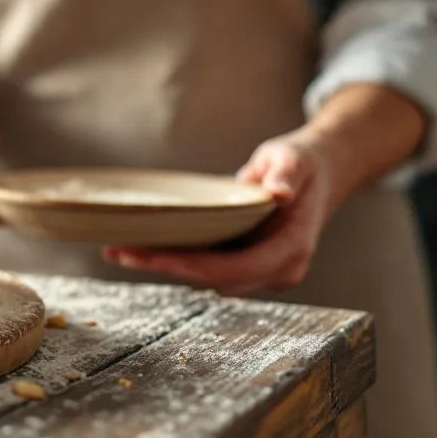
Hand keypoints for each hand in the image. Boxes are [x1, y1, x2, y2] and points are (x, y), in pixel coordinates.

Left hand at [102, 130, 343, 295]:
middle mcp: (278, 270)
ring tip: (119, 251)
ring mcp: (262, 272)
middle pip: (214, 278)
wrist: (317, 177)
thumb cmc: (302, 165)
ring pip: (206, 278)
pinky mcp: (245, 266)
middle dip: (167, 268)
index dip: (196, 266)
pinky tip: (140, 248)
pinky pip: (206, 268)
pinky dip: (174, 260)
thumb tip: (279, 192)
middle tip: (120, 252)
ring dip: (164, 267)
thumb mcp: (295, 159)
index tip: (158, 258)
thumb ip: (287, 174)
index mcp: (292, 249)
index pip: (238, 268)